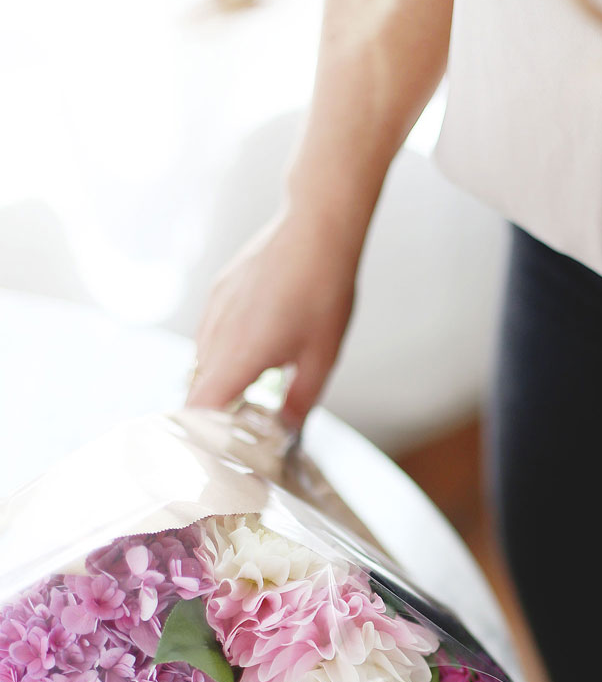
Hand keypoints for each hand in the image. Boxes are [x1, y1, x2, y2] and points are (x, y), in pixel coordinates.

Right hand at [185, 203, 358, 428]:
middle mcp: (216, 333)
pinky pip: (210, 335)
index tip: (210, 454)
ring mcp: (213, 310)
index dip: (198, 435)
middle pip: (197, 388)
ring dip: (219, 382)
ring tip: (248, 397)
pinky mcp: (218, 292)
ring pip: (202, 361)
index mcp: (239, 355)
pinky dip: (223, 354)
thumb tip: (288, 436)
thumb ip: (300, 403)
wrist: (316, 228)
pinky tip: (252, 354)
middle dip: (212, 414)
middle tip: (237, 435)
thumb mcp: (321, 357)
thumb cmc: (323, 292)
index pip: (197, 407)